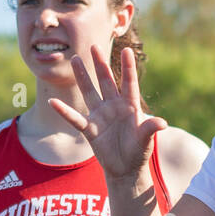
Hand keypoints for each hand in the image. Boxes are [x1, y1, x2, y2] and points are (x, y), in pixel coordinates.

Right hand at [49, 45, 167, 180]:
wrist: (126, 169)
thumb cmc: (139, 152)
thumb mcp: (146, 141)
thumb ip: (150, 129)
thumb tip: (162, 123)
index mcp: (130, 106)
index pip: (129, 83)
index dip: (127, 68)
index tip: (127, 51)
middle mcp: (114, 106)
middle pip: (106, 81)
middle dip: (100, 64)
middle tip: (93, 46)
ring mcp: (101, 116)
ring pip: (89, 92)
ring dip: (82, 77)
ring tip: (75, 59)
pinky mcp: (90, 129)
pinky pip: (74, 118)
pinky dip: (64, 111)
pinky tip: (52, 102)